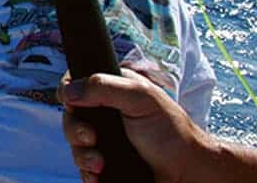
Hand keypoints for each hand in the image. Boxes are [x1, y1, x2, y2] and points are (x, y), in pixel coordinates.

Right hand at [57, 68, 212, 182]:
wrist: (188, 173)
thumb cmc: (173, 134)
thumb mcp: (140, 98)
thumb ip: (103, 87)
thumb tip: (68, 90)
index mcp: (113, 90)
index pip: (76, 83)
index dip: (68, 92)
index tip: (71, 103)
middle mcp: (106, 113)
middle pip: (69, 116)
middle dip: (74, 130)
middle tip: (89, 138)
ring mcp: (104, 139)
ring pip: (73, 144)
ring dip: (82, 155)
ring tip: (100, 163)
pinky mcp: (104, 162)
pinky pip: (82, 166)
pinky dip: (86, 171)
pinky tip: (98, 174)